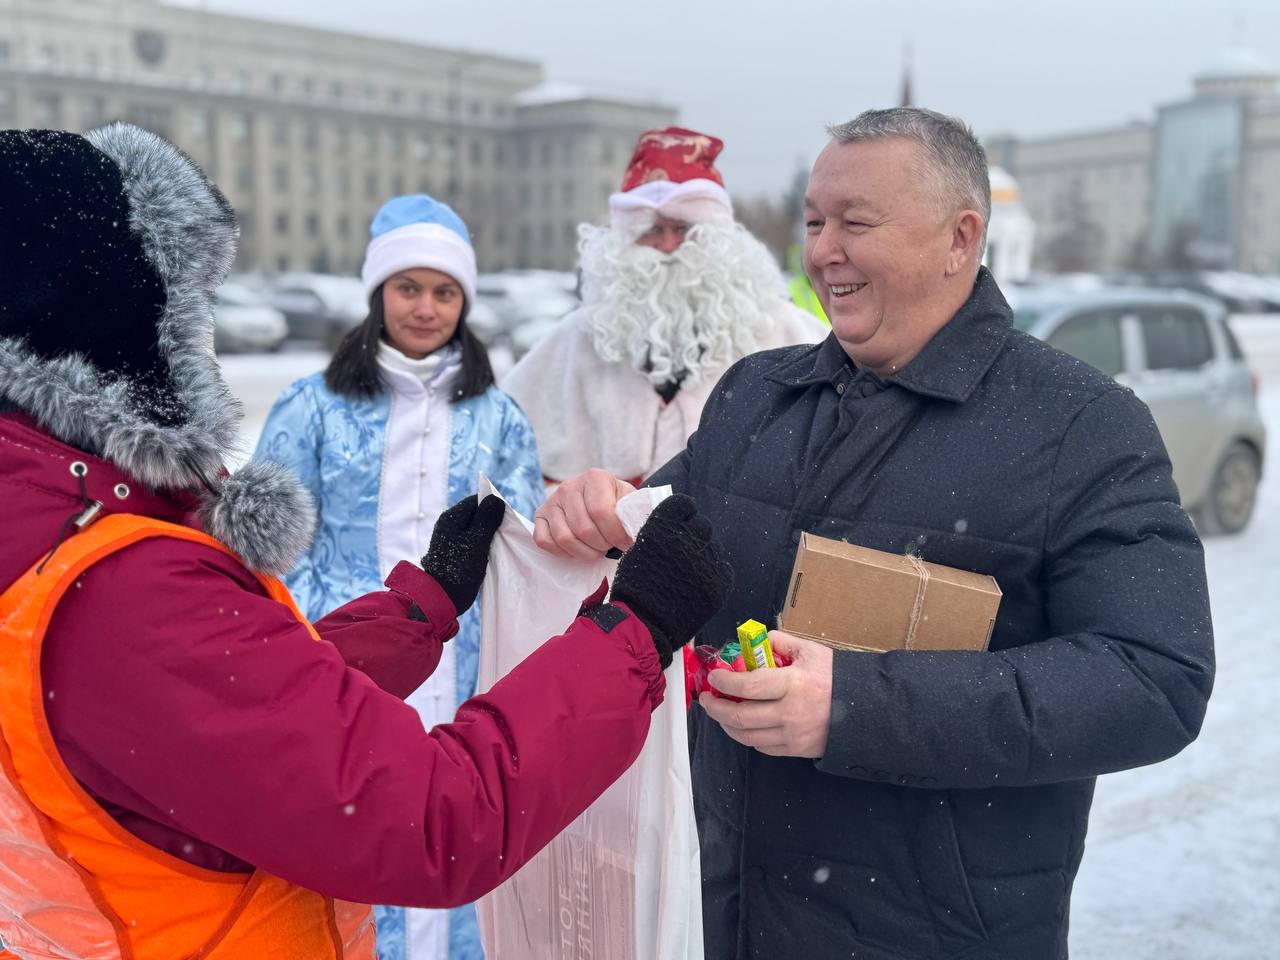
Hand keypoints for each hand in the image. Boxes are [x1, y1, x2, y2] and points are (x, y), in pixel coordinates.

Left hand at [420, 494, 505, 613]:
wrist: (442, 597)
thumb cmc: (460, 568)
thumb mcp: (477, 541)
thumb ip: (487, 519)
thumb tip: (495, 499)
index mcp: (452, 517)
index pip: (476, 501)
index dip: (492, 507)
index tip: (504, 521)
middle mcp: (448, 524)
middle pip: (475, 514)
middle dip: (490, 522)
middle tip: (502, 535)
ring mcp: (449, 538)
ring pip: (474, 528)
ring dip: (486, 535)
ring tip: (496, 545)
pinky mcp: (453, 551)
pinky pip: (471, 540)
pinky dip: (480, 544)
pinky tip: (487, 554)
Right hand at [533, 468, 635, 559]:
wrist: (599, 497)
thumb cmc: (616, 501)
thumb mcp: (628, 501)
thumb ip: (631, 513)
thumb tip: (630, 534)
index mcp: (594, 477)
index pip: (600, 511)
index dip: (614, 533)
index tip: (624, 542)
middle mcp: (569, 486)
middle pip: (583, 528)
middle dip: (601, 545)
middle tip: (610, 546)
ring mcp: (552, 500)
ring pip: (564, 538)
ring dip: (585, 552)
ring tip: (597, 549)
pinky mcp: (540, 515)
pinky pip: (544, 541)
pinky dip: (563, 552)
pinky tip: (578, 549)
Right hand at [610, 495, 733, 668]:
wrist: (644, 624)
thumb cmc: (635, 588)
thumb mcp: (638, 550)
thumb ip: (659, 535)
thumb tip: (672, 529)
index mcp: (666, 526)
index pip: (685, 504)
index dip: (681, 514)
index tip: (677, 524)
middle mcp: (690, 538)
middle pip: (702, 525)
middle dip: (693, 535)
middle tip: (682, 554)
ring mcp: (708, 561)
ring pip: (713, 547)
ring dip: (703, 556)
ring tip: (687, 574)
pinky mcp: (720, 582)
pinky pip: (723, 569)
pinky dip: (713, 575)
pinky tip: (698, 586)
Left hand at [698, 631, 832, 757]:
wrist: (865, 709)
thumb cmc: (835, 677)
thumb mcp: (809, 651)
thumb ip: (779, 643)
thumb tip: (753, 643)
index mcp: (793, 684)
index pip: (749, 686)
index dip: (725, 682)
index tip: (713, 677)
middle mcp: (790, 713)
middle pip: (740, 716)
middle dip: (715, 708)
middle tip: (707, 698)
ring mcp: (792, 735)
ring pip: (746, 736)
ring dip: (726, 724)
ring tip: (720, 712)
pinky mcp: (795, 750)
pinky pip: (761, 746)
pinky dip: (747, 735)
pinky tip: (743, 724)